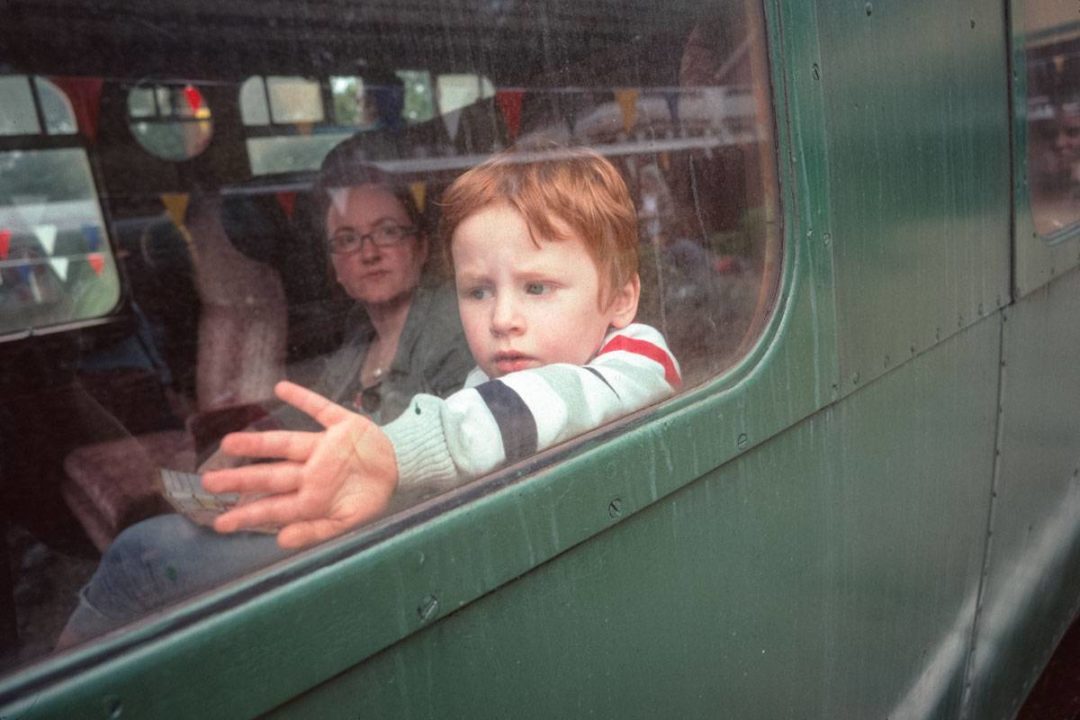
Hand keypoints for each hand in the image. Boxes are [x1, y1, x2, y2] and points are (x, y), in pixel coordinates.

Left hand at [202, 381, 398, 548]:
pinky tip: (281, 387)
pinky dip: (302, 398)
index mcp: (313, 497)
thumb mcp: (349, 523)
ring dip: (258, 441)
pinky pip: (320, 409)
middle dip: (240, 479)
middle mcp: (312, 470)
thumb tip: (281, 540)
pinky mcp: (342, 424)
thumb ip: (317, 531)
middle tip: (207, 482)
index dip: (247, 513)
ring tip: (228, 441)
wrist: (403, 469)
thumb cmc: (372, 498)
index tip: (219, 524)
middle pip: (271, 474)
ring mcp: (325, 447)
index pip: (275, 505)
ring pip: (285, 443)